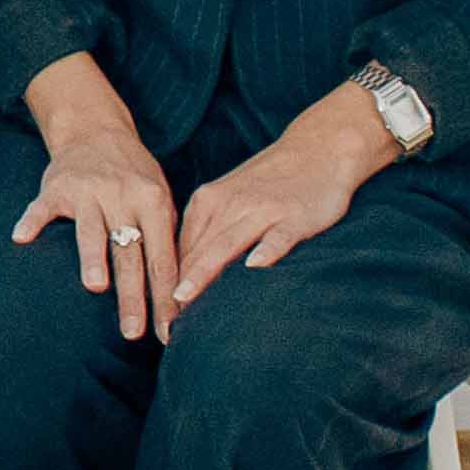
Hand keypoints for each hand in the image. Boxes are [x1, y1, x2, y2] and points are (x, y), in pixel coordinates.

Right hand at [12, 53, 185, 340]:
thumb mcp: (160, 199)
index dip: (166, 298)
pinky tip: (22, 239)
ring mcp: (87, 191)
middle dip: (133, 297)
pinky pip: (43, 207)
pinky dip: (32, 221)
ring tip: (96, 287)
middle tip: (134, 333)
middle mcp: (122, 196)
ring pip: (91, 231)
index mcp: (153, 202)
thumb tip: (178, 294)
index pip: (162, 259)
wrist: (96, 130)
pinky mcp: (56, 186)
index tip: (168, 332)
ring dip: (94, 259)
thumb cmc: (134, 176)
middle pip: (130, 254)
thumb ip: (166, 238)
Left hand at [165, 86, 403, 314]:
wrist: (318, 148)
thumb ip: (209, 231)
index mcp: (209, 201)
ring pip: (227, 244)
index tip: (151, 311)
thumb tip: (183, 273)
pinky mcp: (295, 217)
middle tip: (159, 322)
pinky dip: (266, 250)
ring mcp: (263, 210)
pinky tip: (255, 267)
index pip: (181, 247)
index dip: (164, 280)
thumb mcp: (230, 199)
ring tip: (184, 299)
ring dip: (204, 272)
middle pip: (197, 250)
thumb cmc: (270, 181)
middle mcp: (230, 205)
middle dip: (177, 287)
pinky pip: (278, 236)